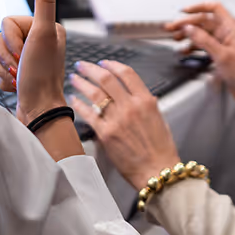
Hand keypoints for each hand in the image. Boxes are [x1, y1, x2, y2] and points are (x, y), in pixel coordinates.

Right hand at [0, 0, 67, 124]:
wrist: (39, 113)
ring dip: (3, 70)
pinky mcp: (18, 74)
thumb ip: (44, 0)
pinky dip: (3, 81)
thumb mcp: (43, 33)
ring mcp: (27, 58)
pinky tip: (16, 88)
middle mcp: (38, 40)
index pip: (6, 22)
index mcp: (46, 26)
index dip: (9, 39)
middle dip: (5, 57)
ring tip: (19, 80)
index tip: (25, 52)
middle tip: (22, 69)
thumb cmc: (42, 74)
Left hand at [70, 60, 180, 190]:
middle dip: (90, 69)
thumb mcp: (159, 118)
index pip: (127, 73)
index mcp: (146, 101)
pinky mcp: (105, 134)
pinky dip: (79, 103)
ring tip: (74, 78)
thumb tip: (136, 95)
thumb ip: (146, 103)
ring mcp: (117, 120)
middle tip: (82, 65)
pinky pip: (88, 114)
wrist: (158, 171)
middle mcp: (130, 107)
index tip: (104, 63)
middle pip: (106, 79)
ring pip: (94, 93)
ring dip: (81, 82)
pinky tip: (74, 99)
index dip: (112, 65)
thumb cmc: (161, 149)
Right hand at [165, 2, 234, 107]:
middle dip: (187, 24)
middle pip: (204, 22)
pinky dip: (193, 47)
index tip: (184, 11)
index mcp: (231, 28)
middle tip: (172, 28)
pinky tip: (185, 51)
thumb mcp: (222, 56)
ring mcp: (224, 43)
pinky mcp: (220, 53)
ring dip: (188, 35)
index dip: (198, 7)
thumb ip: (204, 40)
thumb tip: (190, 28)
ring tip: (176, 38)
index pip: (214, 8)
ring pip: (202, 34)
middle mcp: (227, 33)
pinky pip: (204, 45)